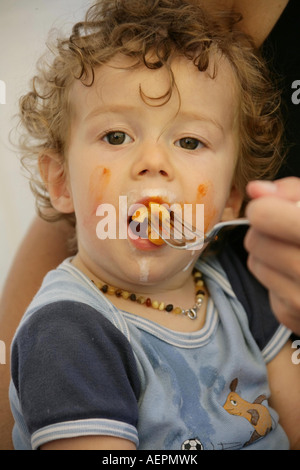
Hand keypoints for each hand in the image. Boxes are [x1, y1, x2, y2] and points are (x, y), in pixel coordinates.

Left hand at [244, 177, 299, 334]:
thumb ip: (293, 192)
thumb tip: (254, 189)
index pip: (266, 217)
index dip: (263, 208)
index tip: (271, 208)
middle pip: (255, 240)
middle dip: (265, 232)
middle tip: (288, 232)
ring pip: (255, 263)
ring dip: (268, 255)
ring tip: (297, 253)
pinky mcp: (293, 318)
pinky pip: (264, 287)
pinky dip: (277, 279)